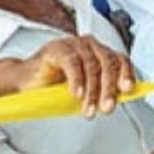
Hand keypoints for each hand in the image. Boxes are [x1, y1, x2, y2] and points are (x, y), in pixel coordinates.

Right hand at [16, 35, 135, 118]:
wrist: (25, 82)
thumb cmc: (55, 86)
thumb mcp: (84, 90)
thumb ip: (101, 90)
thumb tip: (119, 99)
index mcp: (100, 52)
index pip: (120, 60)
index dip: (126, 74)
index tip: (128, 90)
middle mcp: (90, 45)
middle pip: (107, 63)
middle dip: (109, 89)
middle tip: (106, 108)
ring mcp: (74, 44)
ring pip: (91, 65)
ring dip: (92, 91)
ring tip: (88, 109)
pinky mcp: (57, 47)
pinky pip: (72, 62)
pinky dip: (76, 80)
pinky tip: (76, 94)